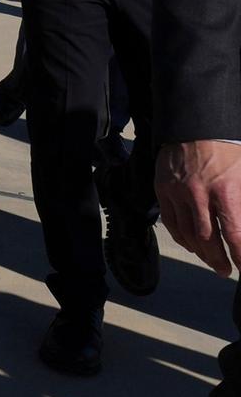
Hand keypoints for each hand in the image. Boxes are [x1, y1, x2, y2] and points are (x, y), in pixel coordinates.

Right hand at [157, 141, 240, 276]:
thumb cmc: (227, 150)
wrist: (195, 126)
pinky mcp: (163, 189)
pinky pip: (171, 221)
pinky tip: (191, 245)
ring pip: (187, 233)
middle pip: (208, 239)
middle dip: (219, 259)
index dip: (240, 255)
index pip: (234, 234)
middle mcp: (199, 195)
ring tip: (211, 261)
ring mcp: (178, 193)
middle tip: (226, 270)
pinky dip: (181, 237)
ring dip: (200, 252)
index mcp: (226, 191)